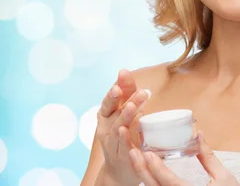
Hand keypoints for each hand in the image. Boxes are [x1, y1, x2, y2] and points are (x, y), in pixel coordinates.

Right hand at [97, 69, 151, 185]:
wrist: (120, 169)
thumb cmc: (123, 135)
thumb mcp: (125, 112)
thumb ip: (127, 93)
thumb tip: (124, 71)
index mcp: (106, 116)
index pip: (108, 102)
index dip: (113, 93)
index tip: (120, 82)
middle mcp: (105, 129)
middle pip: (113, 113)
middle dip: (120, 100)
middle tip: (131, 90)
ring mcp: (112, 143)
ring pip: (117, 128)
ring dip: (125, 117)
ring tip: (133, 106)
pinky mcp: (121, 156)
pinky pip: (121, 147)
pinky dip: (123, 139)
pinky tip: (125, 130)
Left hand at [128, 131, 239, 185]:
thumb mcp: (223, 177)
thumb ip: (208, 157)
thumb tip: (199, 134)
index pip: (168, 182)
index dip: (155, 167)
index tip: (146, 152)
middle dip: (141, 170)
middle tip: (133, 152)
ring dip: (144, 177)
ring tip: (137, 160)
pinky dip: (151, 184)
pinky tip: (147, 173)